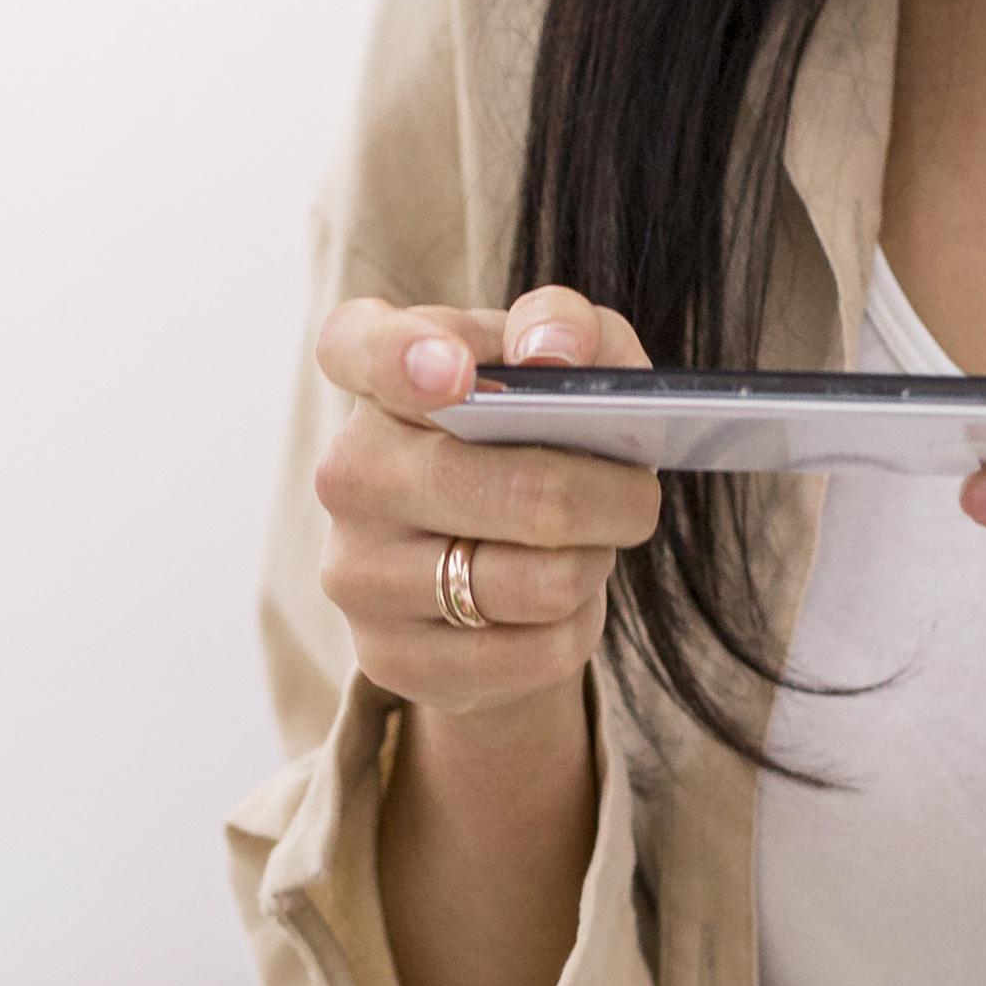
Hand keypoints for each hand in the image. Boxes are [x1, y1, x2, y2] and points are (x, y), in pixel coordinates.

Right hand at [306, 289, 657, 734]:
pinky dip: (576, 630)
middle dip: (614, 499)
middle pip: (523, 493)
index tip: (458, 375)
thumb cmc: (530, 433)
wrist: (487, 561)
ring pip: (538, 584)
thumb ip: (567, 326)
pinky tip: (558, 607)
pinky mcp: (389, 658)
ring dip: (595, 566)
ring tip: (591, 548)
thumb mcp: (561, 361)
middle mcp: (348, 471)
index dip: (403, 358)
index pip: (358, 346)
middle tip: (638, 496)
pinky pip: (535, 654)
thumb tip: (556, 351)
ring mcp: (356, 571)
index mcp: (377, 371)